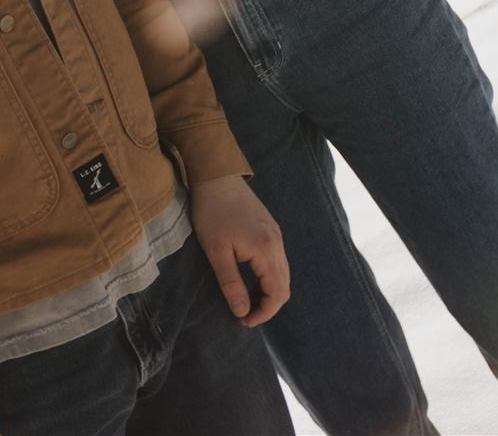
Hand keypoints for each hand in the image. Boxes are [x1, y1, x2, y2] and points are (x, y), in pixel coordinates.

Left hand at [188, 175, 289, 326]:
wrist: (216, 174)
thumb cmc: (212, 212)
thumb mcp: (216, 251)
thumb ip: (231, 283)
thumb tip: (242, 312)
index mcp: (267, 250)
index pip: (277, 294)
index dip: (263, 313)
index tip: (244, 322)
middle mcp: (278, 244)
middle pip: (284, 287)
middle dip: (268, 306)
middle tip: (245, 315)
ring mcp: (276, 234)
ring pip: (282, 274)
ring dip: (269, 292)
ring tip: (246, 300)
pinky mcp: (270, 229)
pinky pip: (277, 261)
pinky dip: (269, 277)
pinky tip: (250, 279)